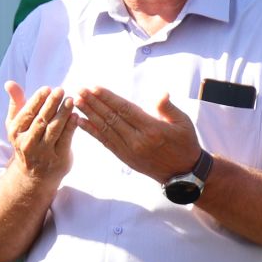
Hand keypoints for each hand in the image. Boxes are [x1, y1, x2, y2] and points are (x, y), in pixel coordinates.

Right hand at [4, 82, 77, 183]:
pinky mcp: (58, 159)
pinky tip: (76, 115)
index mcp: (15, 132)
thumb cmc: (26, 141)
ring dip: (63, 113)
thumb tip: (9, 83)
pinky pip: (66, 140)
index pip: (27, 113)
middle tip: (61, 90)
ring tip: (71, 100)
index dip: (37, 100)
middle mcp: (27, 143)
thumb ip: (16, 102)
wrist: (33, 176)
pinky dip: (71, 127)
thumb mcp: (17, 124)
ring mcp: (43, 153)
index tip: (47, 88)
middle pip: (41, 120)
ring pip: (54, 129)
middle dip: (52, 104)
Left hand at [73, 86, 202, 182]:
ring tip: (76, 102)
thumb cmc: (185, 143)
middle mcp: (137, 140)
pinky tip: (80, 122)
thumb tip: (161, 94)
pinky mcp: (124, 157)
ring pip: (105, 129)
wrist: (183, 173)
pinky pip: (104, 142)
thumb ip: (168, 108)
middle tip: (79, 90)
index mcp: (152, 129)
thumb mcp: (184, 123)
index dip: (108, 98)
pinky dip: (91, 131)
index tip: (94, 88)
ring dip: (89, 114)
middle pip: (111, 118)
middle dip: (93, 103)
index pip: (125, 110)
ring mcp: (128, 150)